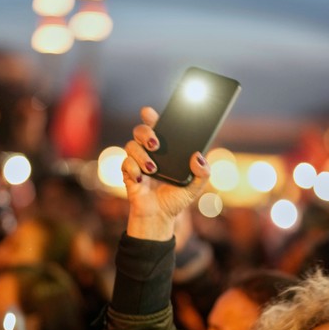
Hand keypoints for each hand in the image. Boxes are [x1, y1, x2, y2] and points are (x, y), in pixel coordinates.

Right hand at [122, 106, 209, 240]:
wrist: (160, 216)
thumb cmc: (176, 198)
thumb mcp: (195, 186)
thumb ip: (203, 172)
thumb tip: (198, 156)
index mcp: (166, 149)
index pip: (157, 125)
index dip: (152, 116)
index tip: (149, 112)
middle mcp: (149, 151)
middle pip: (140, 130)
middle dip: (145, 132)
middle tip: (155, 143)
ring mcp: (137, 161)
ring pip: (131, 145)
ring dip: (142, 156)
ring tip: (153, 169)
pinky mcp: (127, 173)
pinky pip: (125, 163)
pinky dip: (133, 170)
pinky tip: (141, 180)